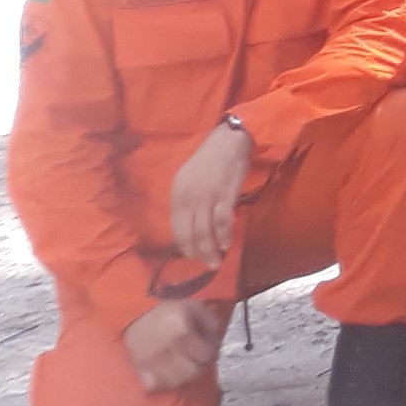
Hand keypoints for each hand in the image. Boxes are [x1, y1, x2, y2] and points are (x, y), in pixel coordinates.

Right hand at [123, 297, 228, 393]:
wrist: (135, 314)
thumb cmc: (168, 311)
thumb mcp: (195, 307)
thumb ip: (212, 322)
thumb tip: (216, 341)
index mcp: (182, 330)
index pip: (207, 354)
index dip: (210, 351)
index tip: (205, 346)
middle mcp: (166, 347)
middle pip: (193, 371)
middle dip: (198, 365)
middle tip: (194, 356)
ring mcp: (150, 360)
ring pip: (177, 381)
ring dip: (183, 375)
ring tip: (182, 364)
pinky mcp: (138, 369)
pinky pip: (155, 385)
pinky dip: (163, 381)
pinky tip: (166, 371)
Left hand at [166, 121, 250, 265]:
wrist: (229, 140)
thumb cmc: (210, 159)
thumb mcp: (189, 179)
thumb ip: (188, 201)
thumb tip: (192, 225)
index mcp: (177, 194)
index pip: (177, 228)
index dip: (184, 246)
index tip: (193, 257)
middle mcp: (188, 197)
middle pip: (189, 234)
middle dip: (197, 253)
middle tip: (206, 264)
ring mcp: (206, 196)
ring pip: (205, 231)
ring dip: (210, 250)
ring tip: (216, 261)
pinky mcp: (225, 195)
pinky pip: (222, 221)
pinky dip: (223, 235)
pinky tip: (226, 244)